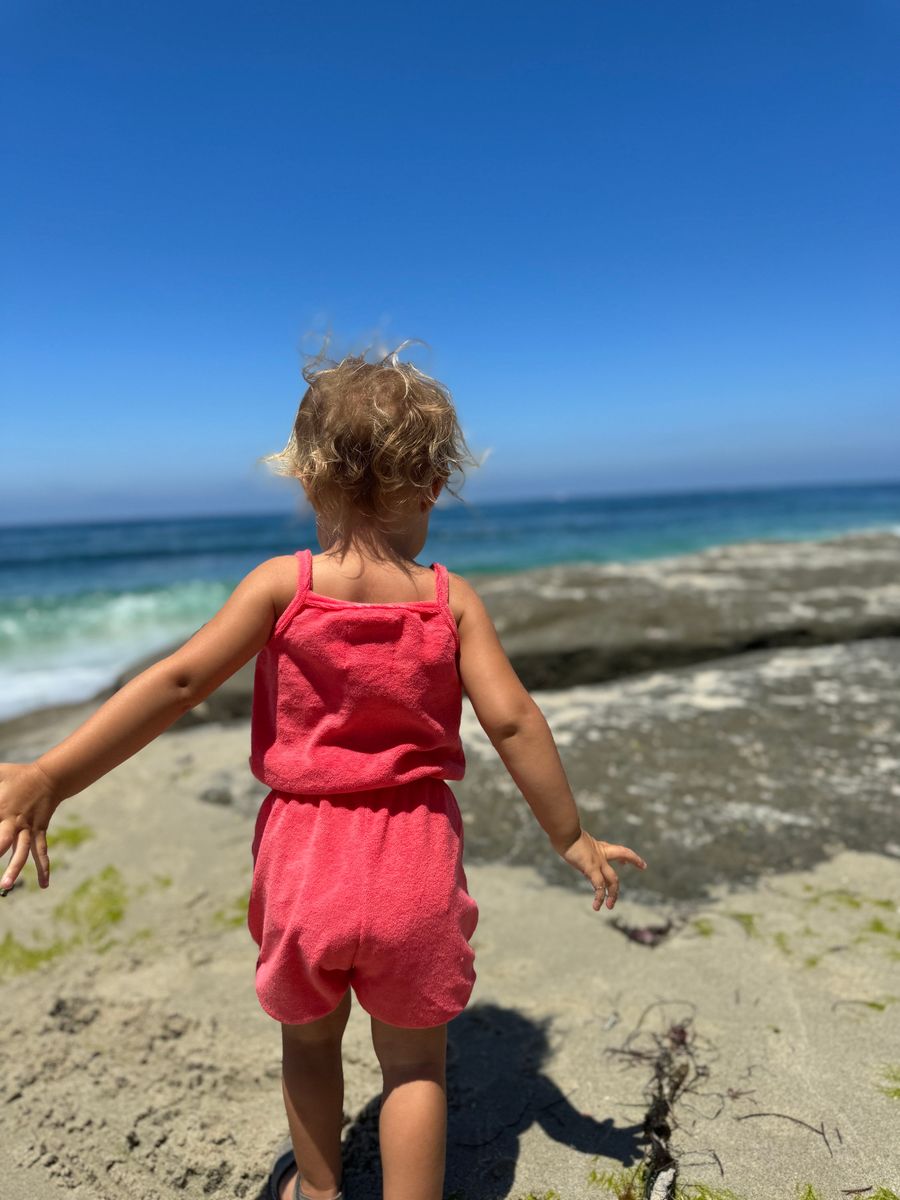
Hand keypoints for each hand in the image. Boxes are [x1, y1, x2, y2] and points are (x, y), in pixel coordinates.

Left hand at [0, 762, 59, 893]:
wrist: (48, 777)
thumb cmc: (18, 775)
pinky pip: (41, 852)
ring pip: (22, 851)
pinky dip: (44, 868)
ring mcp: (28, 828)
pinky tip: (44, 884)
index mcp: (0, 807)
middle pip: (2, 841)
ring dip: (14, 868)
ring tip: (5, 885)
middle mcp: (13, 821)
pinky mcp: (39, 832)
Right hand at [555, 829, 646, 910]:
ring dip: (613, 894)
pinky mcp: (591, 868)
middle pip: (623, 855)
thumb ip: (574, 845)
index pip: (617, 850)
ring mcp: (598, 861)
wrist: (564, 831)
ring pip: (612, 880)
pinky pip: (598, 886)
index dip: (626, 855)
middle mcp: (602, 854)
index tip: (627, 862)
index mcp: (599, 847)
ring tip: (610, 906)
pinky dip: (599, 897)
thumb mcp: (573, 839)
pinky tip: (597, 906)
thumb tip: (564, 841)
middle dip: (634, 860)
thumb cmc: (564, 832)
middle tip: (643, 866)